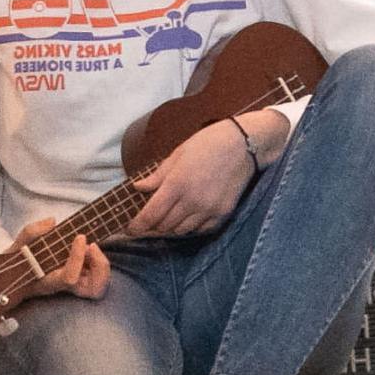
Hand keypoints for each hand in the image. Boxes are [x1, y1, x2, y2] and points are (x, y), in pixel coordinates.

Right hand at [7, 219, 112, 303]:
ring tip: (91, 246)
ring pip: (100, 286)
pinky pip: (99, 277)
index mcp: (48, 282)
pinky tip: (89, 249)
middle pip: (94, 289)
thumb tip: (52, 222)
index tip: (79, 237)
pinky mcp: (81, 280)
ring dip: (102, 264)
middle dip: (100, 266)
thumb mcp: (20, 244)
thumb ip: (32, 232)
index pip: (69, 277)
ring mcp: (75, 286)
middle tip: (92, 245)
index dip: (78, 258)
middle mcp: (65, 288)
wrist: (17, 276)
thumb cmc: (19, 260)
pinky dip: (100, 262)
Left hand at [121, 115, 260, 240]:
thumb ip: (157, 176)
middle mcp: (192, 201)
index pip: (151, 214)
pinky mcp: (222, 214)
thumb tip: (138, 187)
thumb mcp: (178, 154)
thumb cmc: (208, 144)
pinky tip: (188, 218)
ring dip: (171, 227)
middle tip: (148, 222)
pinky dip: (191, 227)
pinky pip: (200, 230)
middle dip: (153, 226)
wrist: (244, 145)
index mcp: (177, 184)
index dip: (138, 226)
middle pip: (165, 226)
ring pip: (182, 231)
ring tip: (168, 219)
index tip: (131, 230)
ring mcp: (209, 210)